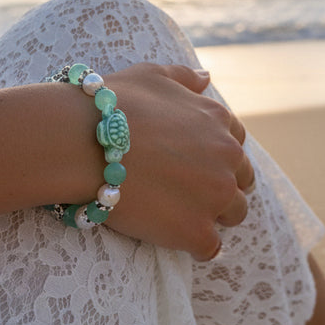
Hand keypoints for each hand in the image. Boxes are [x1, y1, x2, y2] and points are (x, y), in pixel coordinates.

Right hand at [100, 63, 254, 260]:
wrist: (82, 143)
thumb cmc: (112, 106)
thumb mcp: (152, 76)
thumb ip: (185, 78)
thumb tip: (207, 77)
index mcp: (218, 121)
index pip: (237, 143)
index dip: (215, 154)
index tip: (192, 162)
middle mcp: (227, 158)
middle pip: (242, 180)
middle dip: (221, 185)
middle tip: (186, 191)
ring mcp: (215, 196)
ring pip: (235, 214)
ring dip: (213, 216)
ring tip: (180, 214)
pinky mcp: (197, 231)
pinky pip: (211, 248)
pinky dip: (195, 246)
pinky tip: (171, 236)